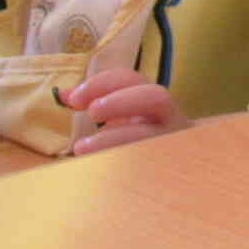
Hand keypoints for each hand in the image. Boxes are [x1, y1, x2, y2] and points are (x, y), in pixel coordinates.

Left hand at [63, 69, 191, 154]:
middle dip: (121, 101)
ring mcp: (173, 141)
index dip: (102, 84)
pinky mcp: (170, 166)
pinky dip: (122, 164)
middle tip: (92, 113)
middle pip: (156, 97)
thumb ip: (97, 103)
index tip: (74, 101)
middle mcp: (169, 117)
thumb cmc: (143, 138)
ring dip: (115, 137)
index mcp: (152, 101)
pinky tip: (100, 169)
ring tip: (81, 148)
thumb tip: (64, 95)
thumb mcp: (122, 117)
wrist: (184, 166)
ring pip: (152, 133)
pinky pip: (150, 163)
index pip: (132, 79)